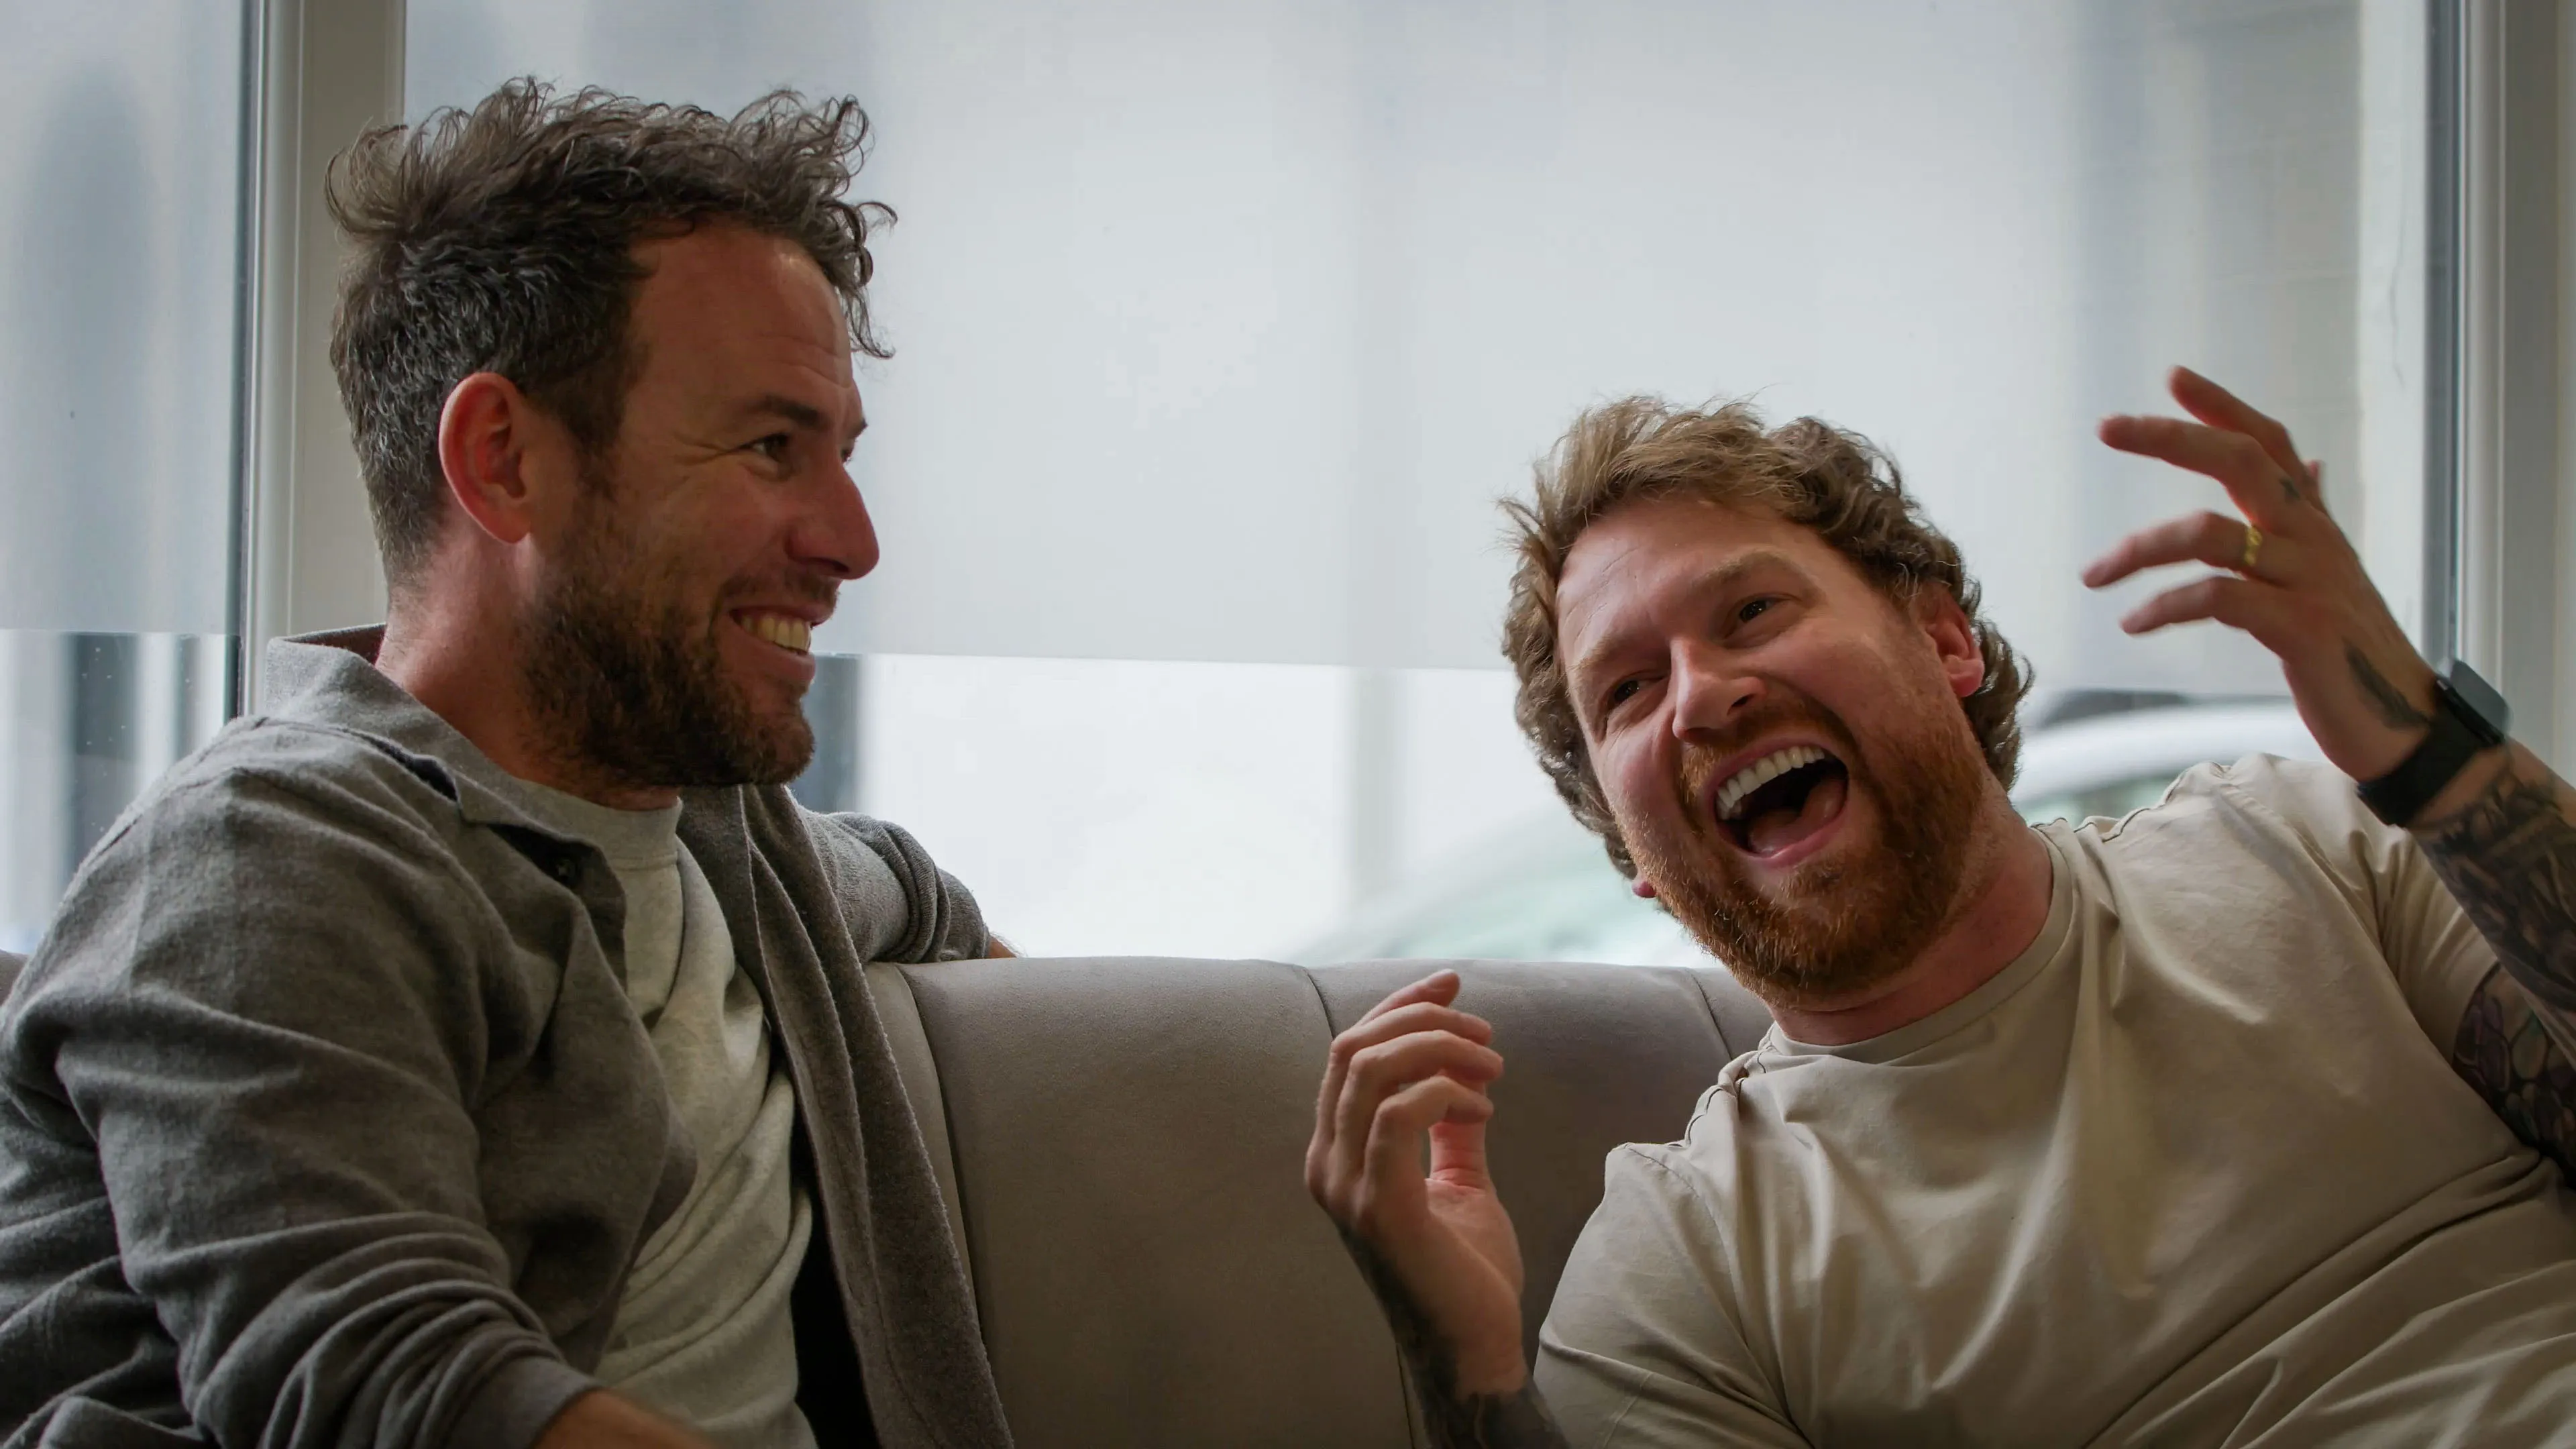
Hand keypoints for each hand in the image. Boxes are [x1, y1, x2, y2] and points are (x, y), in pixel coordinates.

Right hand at [1305, 970, 1526, 1394]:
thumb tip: (1462, 1065)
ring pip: (1371, 1070)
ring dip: (1439, 1048)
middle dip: (1422, 1018)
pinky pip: (1397, 1115)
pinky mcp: (1378, 1207)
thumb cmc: (1465, 1268)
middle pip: (1353, 1048)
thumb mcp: (1458, 1178)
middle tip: (1485, 1032)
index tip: (1454, 981)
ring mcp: (1346, 1187)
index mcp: (1336, 1152)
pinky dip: (1444, 1093)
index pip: (1349, 1052)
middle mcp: (1327, 1164)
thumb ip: (1449, 1124)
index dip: (1399, 1005)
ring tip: (1493, 1066)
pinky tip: (1484, 1109)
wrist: (1476, 1345)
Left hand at [2086, 366, 2435, 782]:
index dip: (2224, 406)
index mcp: (2313, 523)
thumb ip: (2314, 515)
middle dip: (2171, 437)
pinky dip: (2166, 606)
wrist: (2402, 727)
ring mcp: (2310, 581)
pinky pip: (2218, 598)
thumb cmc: (2352, 650)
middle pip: (2241, 460)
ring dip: (2140, 549)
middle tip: (2108, 426)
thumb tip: (2311, 462)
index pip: (2270, 442)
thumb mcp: (2331, 573)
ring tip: (2094, 575)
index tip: (2173, 377)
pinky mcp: (2301, 628)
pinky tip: (2134, 623)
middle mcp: (2314, 539)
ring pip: (2212, 534)